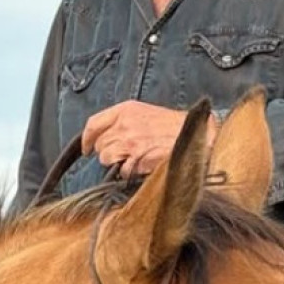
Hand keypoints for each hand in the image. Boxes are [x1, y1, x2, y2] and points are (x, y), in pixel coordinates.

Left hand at [82, 101, 216, 178]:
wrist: (197, 133)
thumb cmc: (173, 125)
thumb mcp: (145, 113)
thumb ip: (123, 121)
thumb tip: (105, 138)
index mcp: (125, 110)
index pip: (93, 124)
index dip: (87, 139)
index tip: (86, 148)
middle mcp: (124, 125)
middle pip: (100, 145)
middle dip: (108, 152)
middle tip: (123, 154)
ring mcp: (130, 143)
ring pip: (107, 159)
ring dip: (118, 163)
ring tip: (135, 159)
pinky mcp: (138, 160)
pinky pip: (123, 172)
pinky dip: (131, 172)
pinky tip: (144, 165)